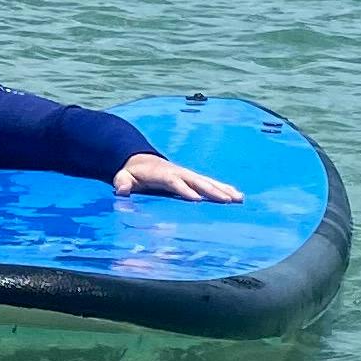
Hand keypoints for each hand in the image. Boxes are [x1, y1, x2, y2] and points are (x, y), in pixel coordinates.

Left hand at [113, 152, 242, 201]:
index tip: (197, 200)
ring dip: (223, 189)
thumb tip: (121, 189)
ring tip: (239, 198)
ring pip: (207, 181)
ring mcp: (187, 174)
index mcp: (162, 173)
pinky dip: (223, 188)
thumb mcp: (123, 176)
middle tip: (227, 200)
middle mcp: (178, 172)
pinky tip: (236, 195)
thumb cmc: (131, 172)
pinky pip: (210, 183)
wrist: (139, 160)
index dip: (184, 190)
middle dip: (212, 190)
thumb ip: (122, 182)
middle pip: (197, 181)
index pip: (174, 182)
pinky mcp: (192, 178)